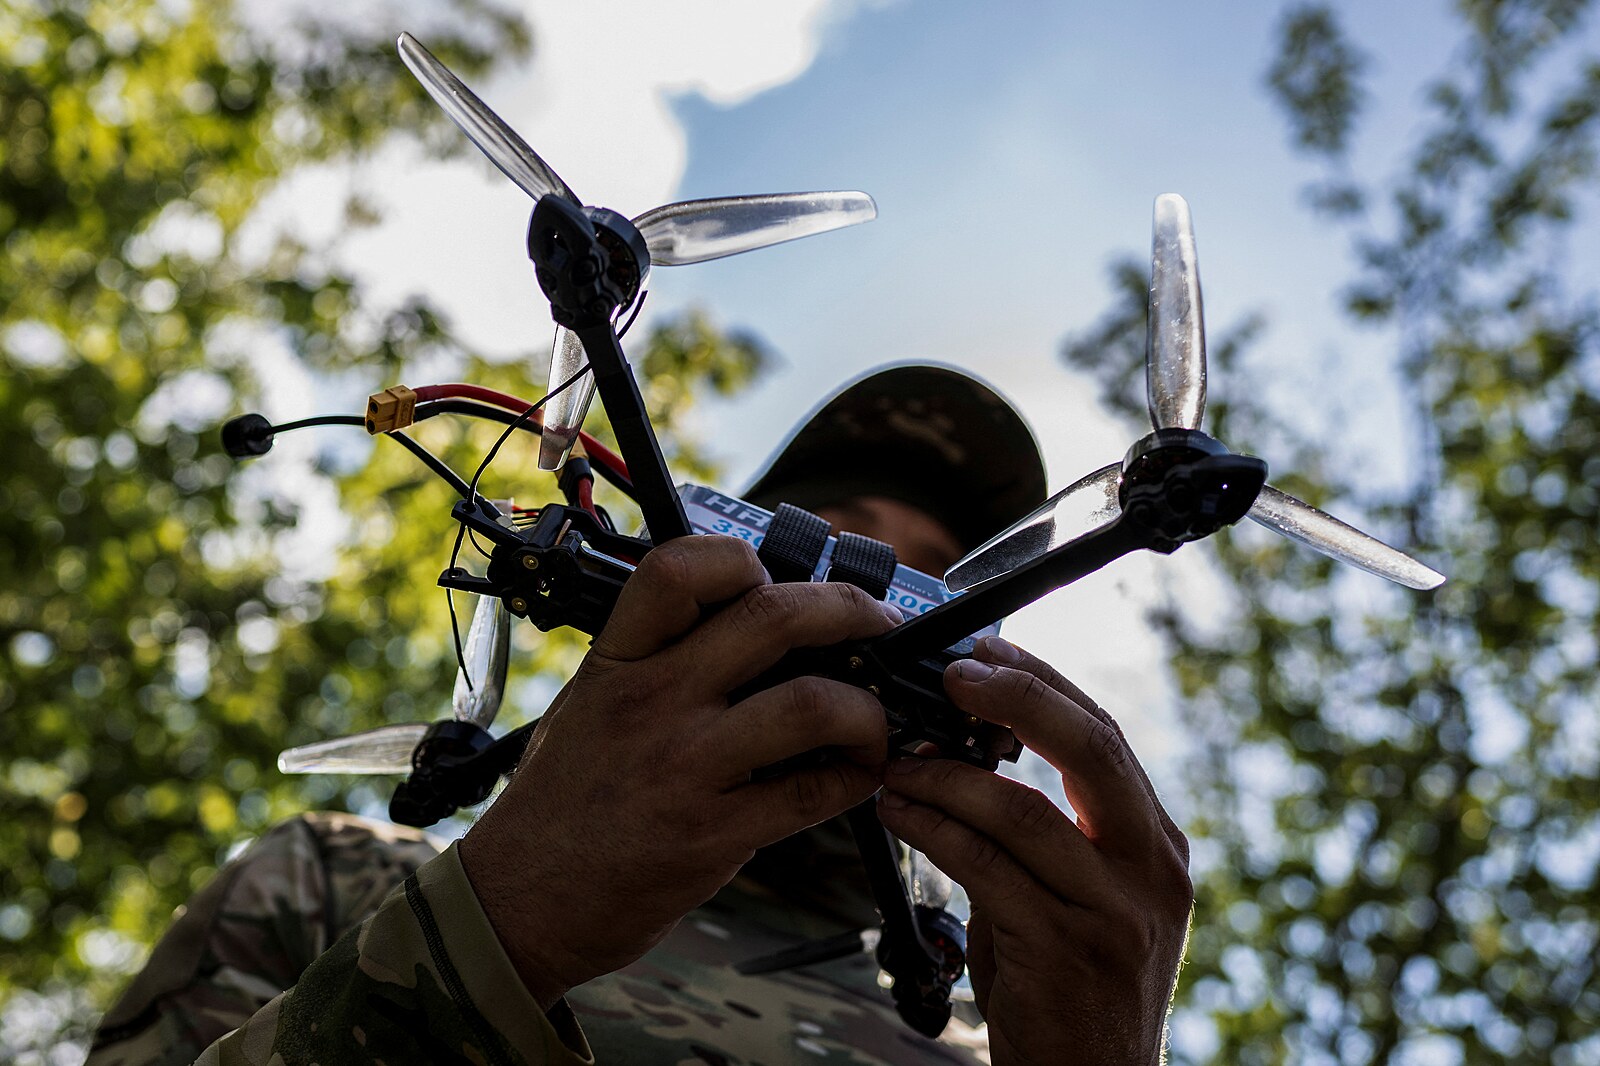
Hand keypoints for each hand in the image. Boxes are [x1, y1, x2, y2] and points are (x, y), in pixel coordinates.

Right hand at [459, 536, 901, 1008]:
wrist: (517, 901)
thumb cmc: (560, 802)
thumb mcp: (588, 704)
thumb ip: (656, 661)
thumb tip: (754, 625)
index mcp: (617, 661)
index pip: (680, 569)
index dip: (743, 560)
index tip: (777, 579)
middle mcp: (651, 702)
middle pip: (773, 617)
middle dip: (848, 611)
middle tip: (877, 626)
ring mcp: (684, 767)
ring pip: (811, 704)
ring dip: (866, 710)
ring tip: (873, 719)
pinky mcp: (712, 834)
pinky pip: (812, 793)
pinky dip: (856, 778)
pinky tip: (858, 775)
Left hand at [875, 636, 1191, 1065]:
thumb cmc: (1070, 987)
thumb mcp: (1074, 896)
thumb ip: (1035, 832)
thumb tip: (954, 758)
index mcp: (1154, 842)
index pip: (1103, 736)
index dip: (1043, 683)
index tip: (988, 650)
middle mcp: (1152, 867)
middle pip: (1091, 748)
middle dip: (1019, 697)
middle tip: (956, 673)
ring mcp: (1118, 909)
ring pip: (1024, 811)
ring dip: (947, 778)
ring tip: (896, 763)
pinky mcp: (1070, 949)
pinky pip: (988, 868)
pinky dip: (933, 830)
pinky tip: (896, 814)